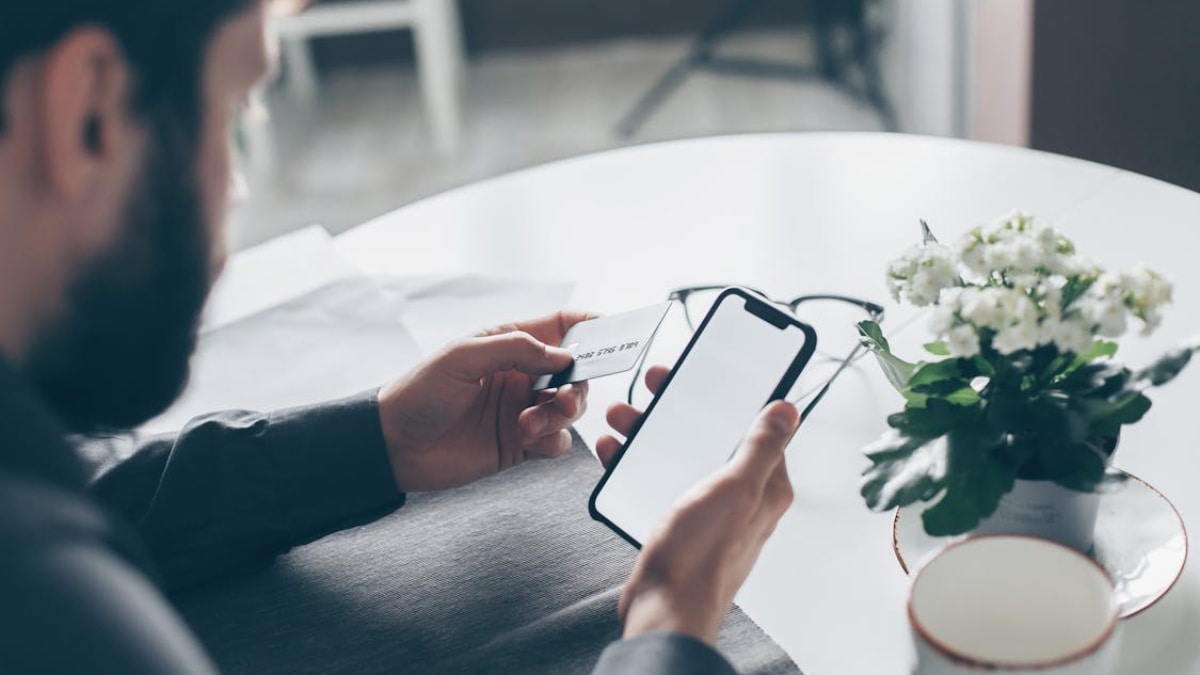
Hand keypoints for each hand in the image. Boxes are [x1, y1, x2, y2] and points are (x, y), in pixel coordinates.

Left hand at [378, 311, 593, 492]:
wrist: (394, 445)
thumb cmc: (420, 391)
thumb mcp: (463, 356)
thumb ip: (516, 349)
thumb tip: (565, 354)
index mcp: (509, 344)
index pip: (561, 326)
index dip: (590, 326)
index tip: (615, 332)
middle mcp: (521, 375)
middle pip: (576, 373)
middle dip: (578, 385)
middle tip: (564, 399)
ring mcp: (522, 410)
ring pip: (570, 409)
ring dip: (561, 415)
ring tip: (531, 423)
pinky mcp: (520, 444)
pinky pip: (557, 441)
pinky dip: (552, 441)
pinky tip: (526, 440)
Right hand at [597, 367, 798, 644]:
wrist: (664, 609)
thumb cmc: (702, 556)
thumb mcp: (736, 488)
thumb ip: (762, 447)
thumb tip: (788, 411)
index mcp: (763, 486)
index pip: (754, 427)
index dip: (728, 396)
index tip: (701, 373)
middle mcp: (739, 497)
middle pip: (710, 436)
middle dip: (678, 409)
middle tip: (654, 387)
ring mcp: (707, 511)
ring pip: (679, 454)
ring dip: (650, 432)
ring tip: (622, 417)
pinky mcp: (678, 524)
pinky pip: (658, 479)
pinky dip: (636, 461)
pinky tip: (616, 451)